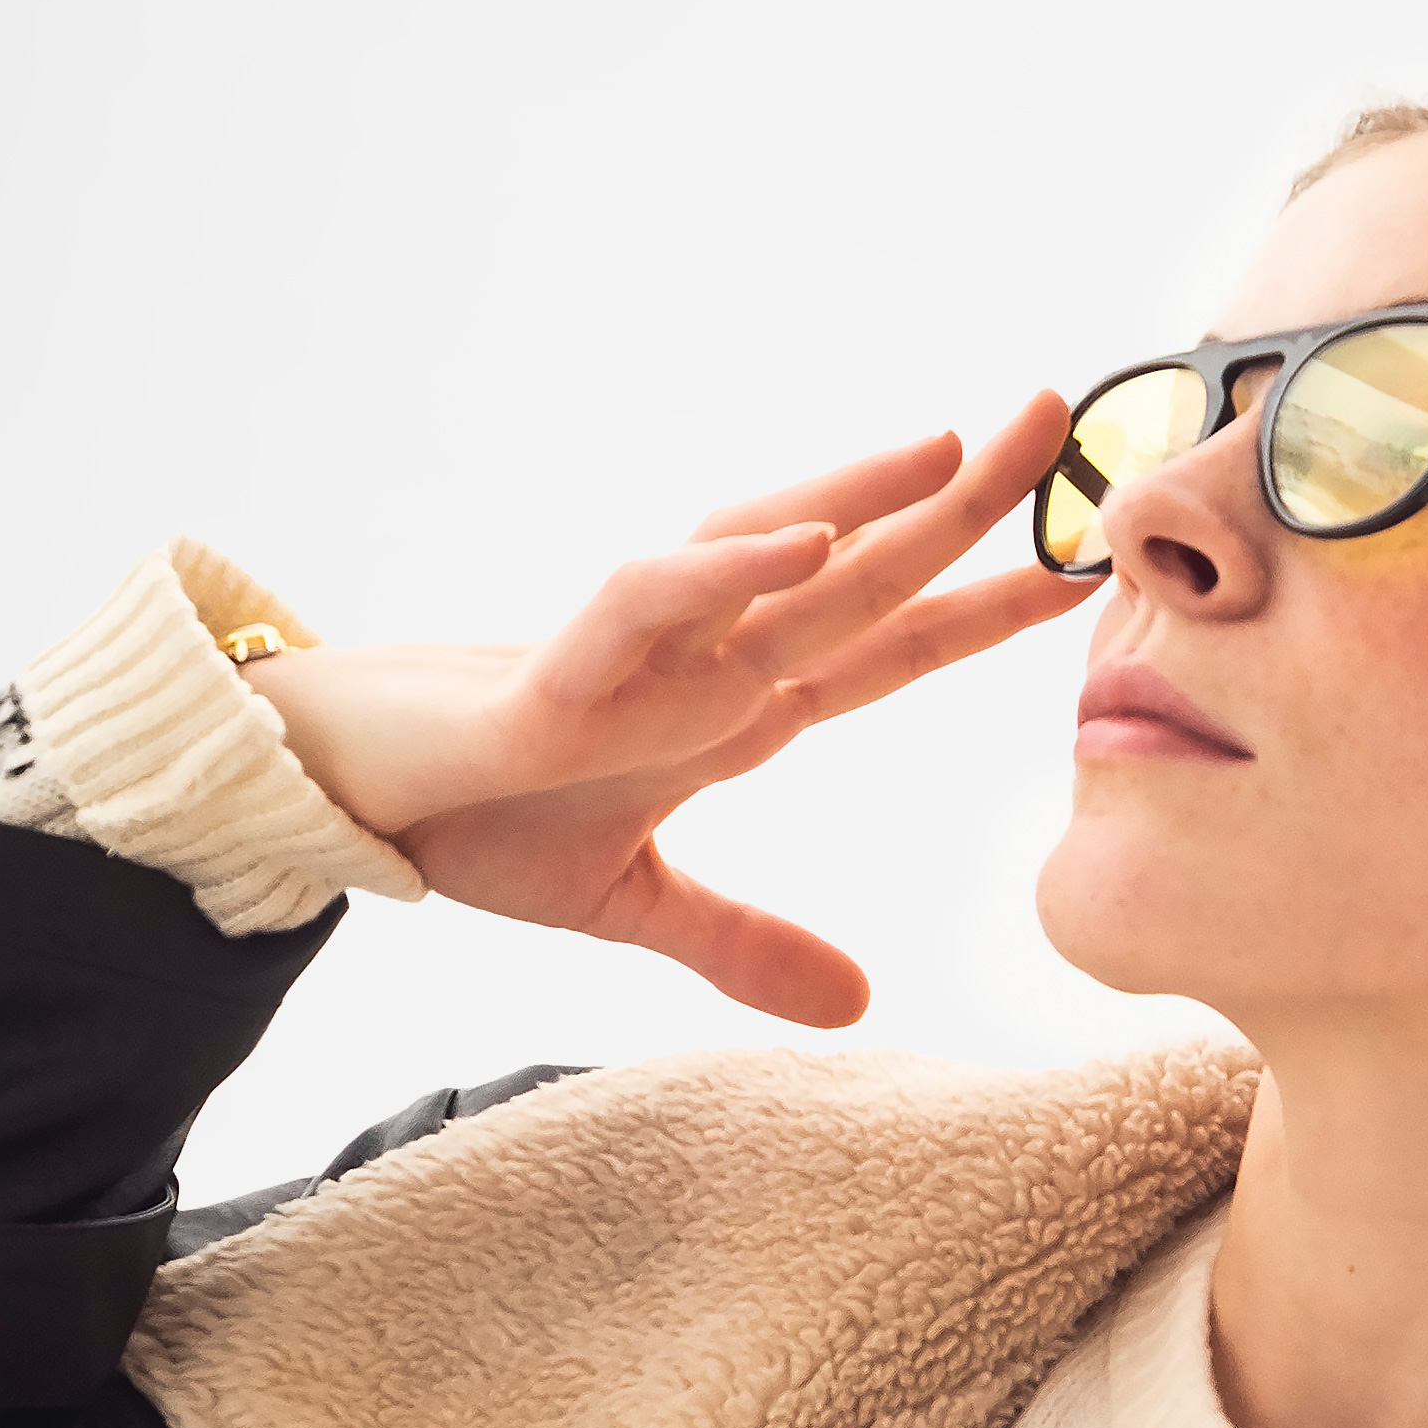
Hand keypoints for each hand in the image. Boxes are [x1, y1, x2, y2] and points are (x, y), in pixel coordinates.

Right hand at [239, 390, 1092, 1024]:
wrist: (341, 803)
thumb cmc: (475, 814)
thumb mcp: (632, 903)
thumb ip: (743, 943)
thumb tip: (856, 1004)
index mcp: (733, 707)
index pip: (889, 647)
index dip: (988, 611)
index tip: (1087, 571)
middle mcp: (701, 662)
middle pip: (857, 572)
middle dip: (963, 505)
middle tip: (1069, 423)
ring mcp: (634, 659)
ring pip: (766, 557)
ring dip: (862, 501)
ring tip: (960, 449)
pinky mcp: (554, 677)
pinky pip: (646, 604)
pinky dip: (723, 574)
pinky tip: (804, 543)